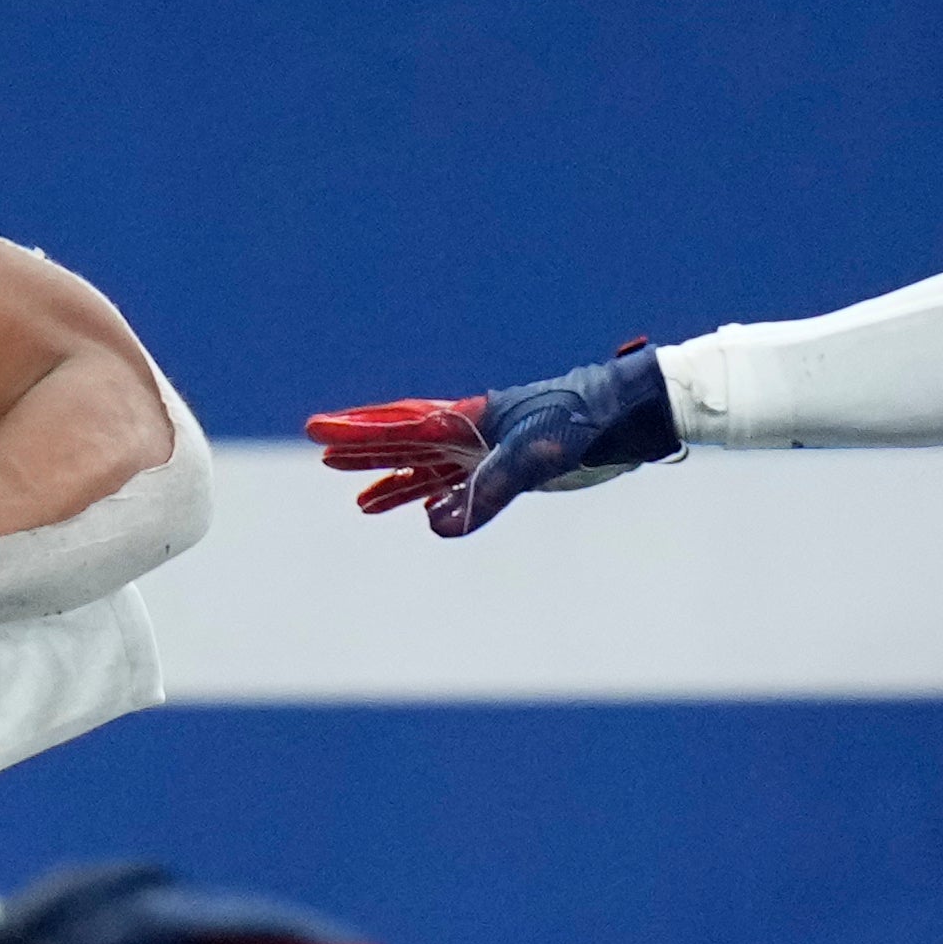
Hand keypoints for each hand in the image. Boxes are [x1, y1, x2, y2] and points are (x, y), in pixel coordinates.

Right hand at [306, 346, 680, 536]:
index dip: (357, 431)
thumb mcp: (535, 455)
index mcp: (468, 419)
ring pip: (426, 465)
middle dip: (361, 448)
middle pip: (402, 440)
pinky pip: (458, 486)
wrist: (624, 418)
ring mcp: (488, 450)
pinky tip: (421, 514)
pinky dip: (433, 499)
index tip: (318, 431)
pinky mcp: (508, 469)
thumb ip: (489, 488)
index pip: (400, 426)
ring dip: (390, 479)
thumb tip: (439, 524)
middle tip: (320, 449)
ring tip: (356, 497)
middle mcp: (470, 432)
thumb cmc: (581, 422)